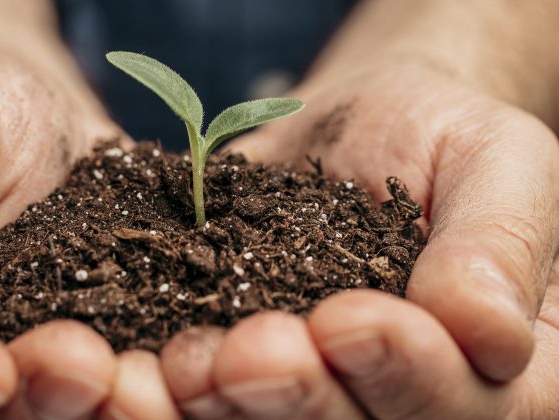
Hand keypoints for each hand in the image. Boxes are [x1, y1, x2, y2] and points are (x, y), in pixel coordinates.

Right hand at [0, 52, 134, 418]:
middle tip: (84, 369)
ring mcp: (13, 368)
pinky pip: (121, 377)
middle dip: (29, 406)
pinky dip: (162, 379)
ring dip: (104, 408)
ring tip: (148, 378)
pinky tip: (199, 360)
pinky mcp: (91, 354)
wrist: (25, 112)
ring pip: (50, 414)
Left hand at [153, 62, 558, 417]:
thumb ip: (498, 243)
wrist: (356, 132)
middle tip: (248, 353)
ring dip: (222, 408)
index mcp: (500, 371)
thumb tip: (486, 332)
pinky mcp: (244, 372)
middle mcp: (405, 398)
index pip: (464, 403)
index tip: (347, 319)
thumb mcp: (497, 162)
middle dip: (300, 398)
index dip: (407, 372)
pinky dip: (171, 396)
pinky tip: (137, 370)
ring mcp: (320, 391)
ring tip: (184, 363)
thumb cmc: (438, 138)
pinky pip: (213, 398)